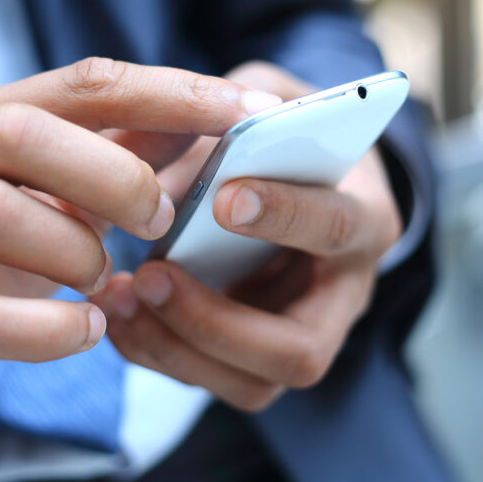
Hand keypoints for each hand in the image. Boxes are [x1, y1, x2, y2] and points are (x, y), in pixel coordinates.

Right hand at [0, 58, 279, 424]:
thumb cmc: (0, 247)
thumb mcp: (58, 191)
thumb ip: (124, 150)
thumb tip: (221, 114)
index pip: (83, 83)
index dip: (171, 93)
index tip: (248, 114)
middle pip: (20, 132)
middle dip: (113, 175)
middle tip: (160, 220)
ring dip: (74, 249)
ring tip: (105, 279)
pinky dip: (42, 329)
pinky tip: (86, 329)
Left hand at [94, 62, 401, 410]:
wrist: (302, 172)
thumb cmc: (287, 131)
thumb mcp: (269, 97)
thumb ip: (232, 118)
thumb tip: (175, 160)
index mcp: (365, 216)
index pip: (336, 228)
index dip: (285, 216)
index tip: (224, 198)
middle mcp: (345, 293)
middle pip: (301, 350)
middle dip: (216, 322)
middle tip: (150, 275)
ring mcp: (305, 333)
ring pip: (253, 384)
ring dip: (175, 347)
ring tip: (119, 296)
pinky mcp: (260, 355)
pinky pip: (212, 380)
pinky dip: (156, 352)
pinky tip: (117, 312)